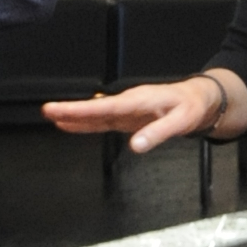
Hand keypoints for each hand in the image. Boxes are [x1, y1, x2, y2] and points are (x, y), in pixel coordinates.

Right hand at [44, 72, 246, 154]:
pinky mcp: (128, 116)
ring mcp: (127, 110)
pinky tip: (74, 124)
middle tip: (47, 111)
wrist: (200, 99)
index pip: (103, 108)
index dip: (79, 112)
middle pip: (94, 109)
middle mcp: (128, 103)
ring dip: (76, 117)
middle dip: (70, 111)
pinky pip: (104, 119)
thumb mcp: (180, 122)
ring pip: (96, 114)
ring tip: (53, 118)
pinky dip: (88, 122)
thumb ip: (157, 134)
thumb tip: (136, 147)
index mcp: (137, 101)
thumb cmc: (191, 108)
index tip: (59, 111)